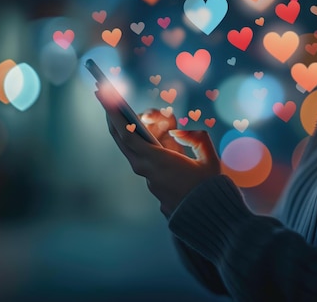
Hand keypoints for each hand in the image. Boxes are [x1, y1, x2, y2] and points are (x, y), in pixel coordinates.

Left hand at [95, 85, 220, 217]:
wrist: (207, 217)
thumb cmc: (209, 187)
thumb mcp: (209, 159)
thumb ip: (197, 139)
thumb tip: (179, 132)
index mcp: (159, 161)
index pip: (128, 135)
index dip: (115, 116)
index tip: (107, 99)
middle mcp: (147, 170)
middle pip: (123, 141)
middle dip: (114, 119)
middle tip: (109, 100)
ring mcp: (149, 178)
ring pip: (134, 150)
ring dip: (137, 131)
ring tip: (147, 117)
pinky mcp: (154, 184)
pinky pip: (146, 159)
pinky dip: (148, 144)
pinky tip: (163, 134)